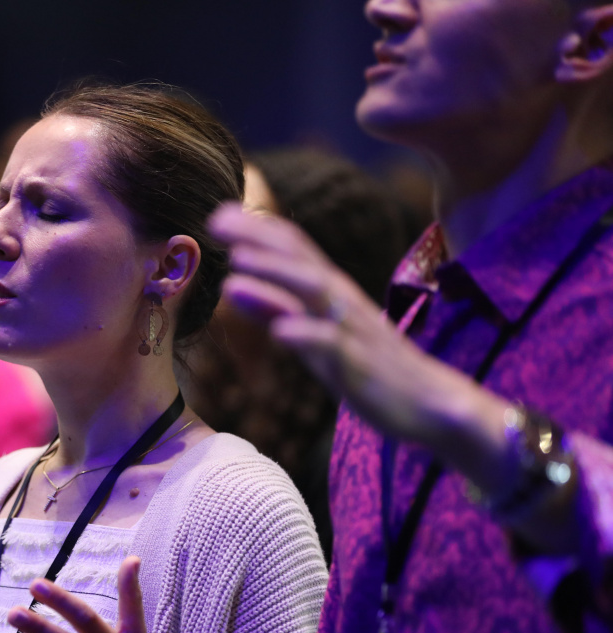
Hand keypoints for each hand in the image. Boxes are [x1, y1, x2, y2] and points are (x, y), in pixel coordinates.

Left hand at [208, 202, 507, 458]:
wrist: (431, 406)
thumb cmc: (369, 370)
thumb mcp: (312, 336)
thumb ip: (276, 309)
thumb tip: (231, 284)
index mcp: (331, 295)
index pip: (294, 250)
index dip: (257, 230)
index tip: (216, 213)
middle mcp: (342, 304)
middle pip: (300, 260)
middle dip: (259, 238)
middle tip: (215, 220)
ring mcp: (354, 333)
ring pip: (316, 294)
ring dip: (276, 275)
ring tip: (237, 263)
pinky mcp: (363, 368)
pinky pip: (334, 348)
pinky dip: (307, 335)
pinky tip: (279, 331)